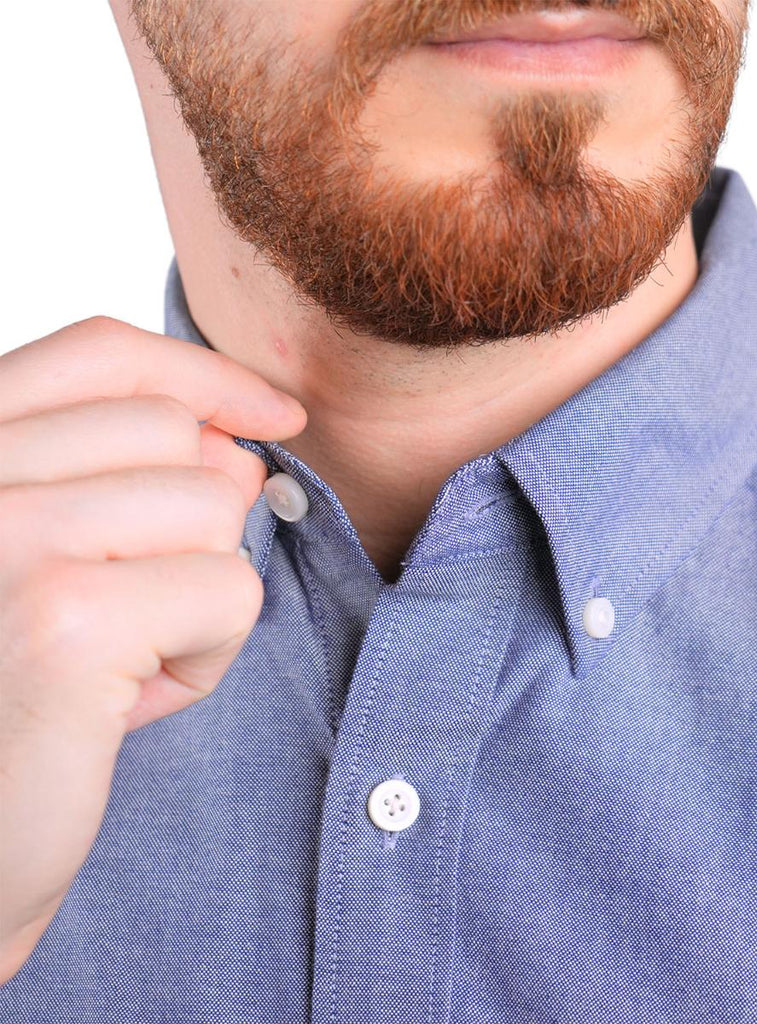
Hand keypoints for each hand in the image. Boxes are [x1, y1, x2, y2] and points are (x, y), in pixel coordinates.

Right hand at [0, 317, 305, 983]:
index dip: (207, 374)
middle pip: (177, 433)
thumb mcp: (55, 563)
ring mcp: (3, 534)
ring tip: (115, 660)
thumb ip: (126, 480)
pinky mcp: (63, 618)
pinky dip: (204, 656)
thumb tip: (242, 445)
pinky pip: (228, 589)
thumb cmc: (13, 703)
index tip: (275, 413)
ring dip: (195, 597)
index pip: (101, 354)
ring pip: (214, 506)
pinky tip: (124, 704)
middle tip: (124, 611)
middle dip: (192, 528)